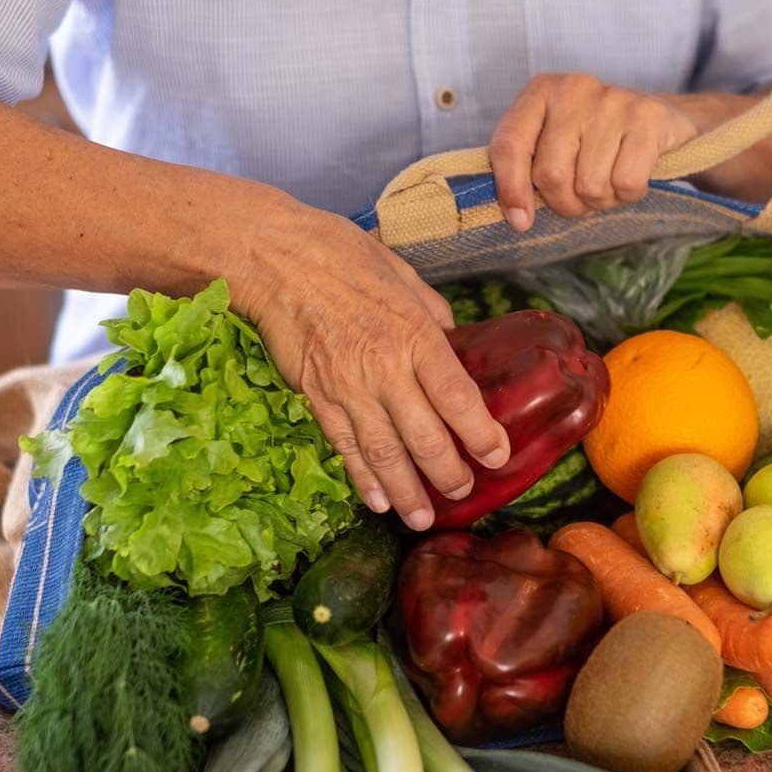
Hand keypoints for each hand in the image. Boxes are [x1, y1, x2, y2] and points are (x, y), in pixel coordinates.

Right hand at [237, 202, 509, 530]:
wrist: (273, 258)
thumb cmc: (339, 254)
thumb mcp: (400, 273)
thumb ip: (430, 311)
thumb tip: (450, 337)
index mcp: (415, 335)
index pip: (458, 397)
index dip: (482, 433)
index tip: (499, 456)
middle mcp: (386, 369)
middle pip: (426, 437)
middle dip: (449, 473)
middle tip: (464, 492)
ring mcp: (348, 388)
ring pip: (384, 453)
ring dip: (407, 491)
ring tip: (423, 518)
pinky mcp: (316, 398)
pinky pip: (344, 447)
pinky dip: (362, 478)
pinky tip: (377, 500)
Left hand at [489, 74, 701, 229]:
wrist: (661, 119)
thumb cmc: (595, 139)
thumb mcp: (554, 142)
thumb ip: (526, 168)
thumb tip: (517, 217)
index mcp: (541, 91)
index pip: (510, 145)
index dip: (511, 190)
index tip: (521, 221)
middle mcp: (574, 88)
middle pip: (550, 173)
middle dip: (565, 202)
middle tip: (579, 200)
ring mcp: (613, 100)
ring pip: (589, 184)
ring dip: (599, 200)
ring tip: (607, 184)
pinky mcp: (648, 117)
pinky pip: (625, 183)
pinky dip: (627, 195)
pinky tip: (629, 177)